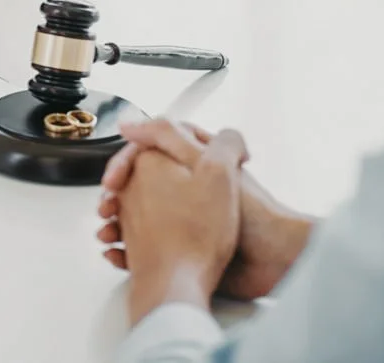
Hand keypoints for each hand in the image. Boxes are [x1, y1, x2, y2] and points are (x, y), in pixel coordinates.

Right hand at [99, 121, 313, 299]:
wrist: (276, 262)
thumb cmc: (253, 214)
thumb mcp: (208, 163)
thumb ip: (169, 136)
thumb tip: (130, 122)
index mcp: (194, 160)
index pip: (146, 152)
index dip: (125, 164)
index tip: (113, 181)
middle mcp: (187, 186)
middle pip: (137, 184)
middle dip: (116, 197)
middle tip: (107, 209)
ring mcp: (184, 218)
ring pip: (136, 216)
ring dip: (116, 224)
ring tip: (108, 235)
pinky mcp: (184, 247)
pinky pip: (145, 246)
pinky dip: (127, 250)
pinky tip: (119, 255)